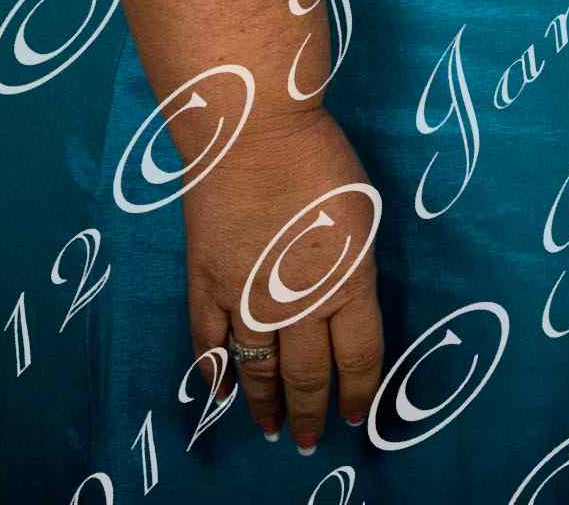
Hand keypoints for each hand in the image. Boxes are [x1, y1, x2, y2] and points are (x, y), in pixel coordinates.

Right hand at [185, 102, 389, 453]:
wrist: (252, 129)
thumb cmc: (317, 157)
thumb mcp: (361, 215)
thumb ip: (353, 266)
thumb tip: (347, 300)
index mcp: (348, 283)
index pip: (359, 357)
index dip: (359, 392)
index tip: (357, 415)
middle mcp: (299, 303)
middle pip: (308, 375)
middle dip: (311, 412)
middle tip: (309, 439)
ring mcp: (247, 297)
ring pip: (258, 368)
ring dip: (265, 405)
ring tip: (270, 430)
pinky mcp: (207, 283)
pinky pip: (208, 341)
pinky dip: (214, 372)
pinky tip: (221, 392)